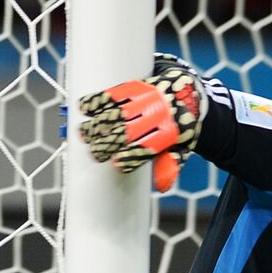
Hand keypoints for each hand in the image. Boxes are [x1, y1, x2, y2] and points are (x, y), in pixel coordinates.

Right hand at [77, 54, 203, 190]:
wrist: (188, 91)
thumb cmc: (181, 125)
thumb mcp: (183, 146)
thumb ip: (170, 163)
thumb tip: (162, 186)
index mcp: (171, 132)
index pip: (148, 147)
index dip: (132, 157)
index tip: (116, 164)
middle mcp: (158, 114)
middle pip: (128, 131)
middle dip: (108, 143)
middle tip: (94, 154)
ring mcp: (146, 98)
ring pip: (118, 112)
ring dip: (97, 124)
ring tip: (83, 134)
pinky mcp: (137, 86)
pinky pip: (115, 93)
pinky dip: (97, 100)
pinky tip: (83, 108)